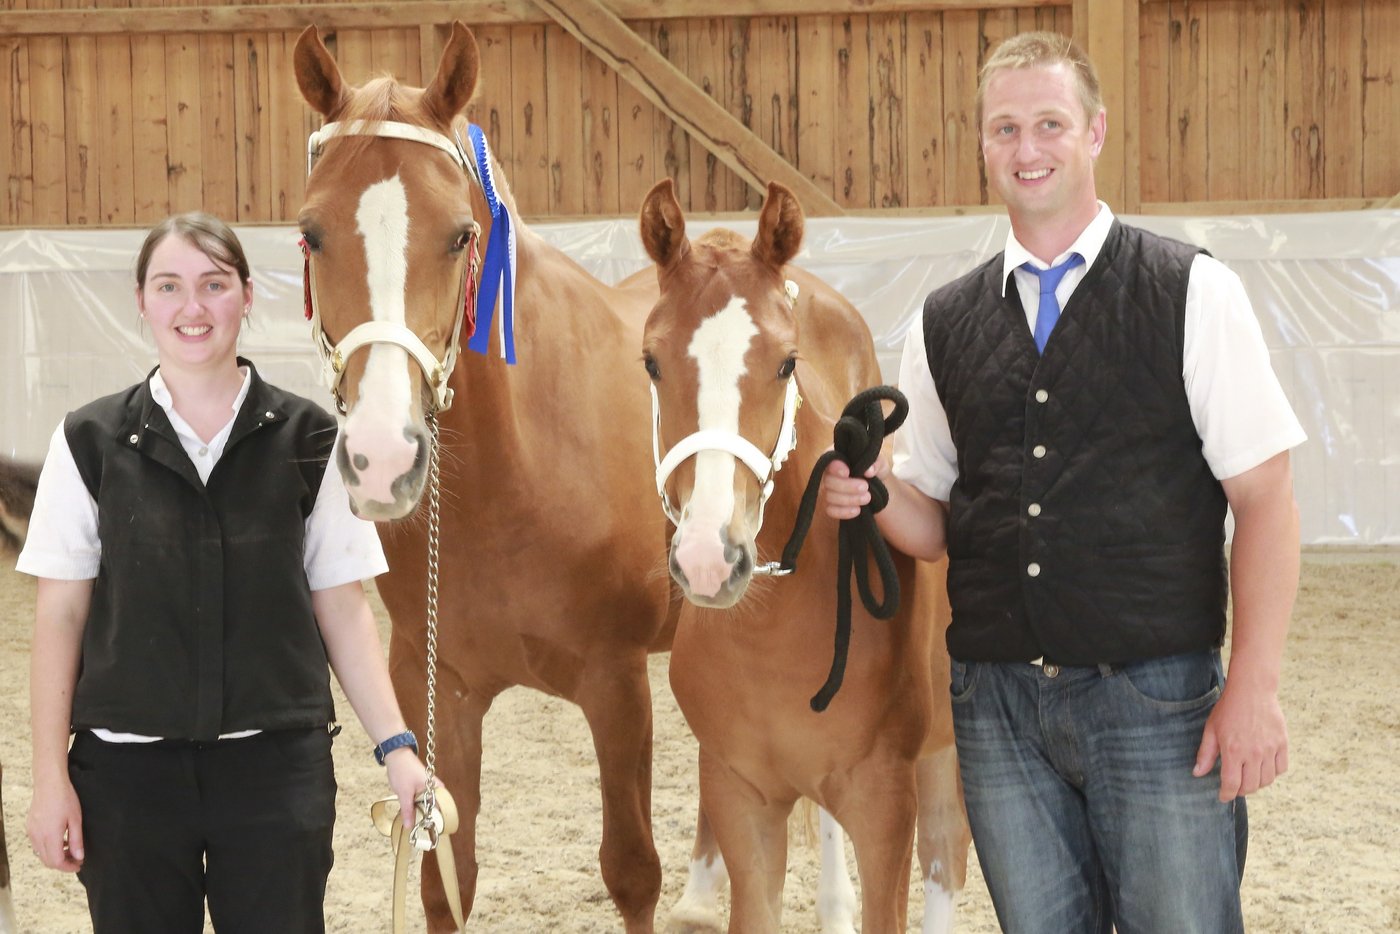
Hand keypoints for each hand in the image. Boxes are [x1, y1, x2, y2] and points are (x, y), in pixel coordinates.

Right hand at [27, 777, 84, 871]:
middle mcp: (37, 836)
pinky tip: (60, 840)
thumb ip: (76, 840)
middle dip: (62, 864)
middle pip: (47, 861)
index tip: (79, 865)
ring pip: (41, 854)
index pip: (56, 862)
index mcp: (50, 836)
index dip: (68, 867)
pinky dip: (48, 848)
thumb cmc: (65, 798)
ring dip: (55, 856)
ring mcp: (32, 832)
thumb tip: (79, 857)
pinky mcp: (30, 827)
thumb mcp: (76, 819)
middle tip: (76, 859)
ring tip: (70, 849)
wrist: (49, 783)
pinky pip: (37, 845)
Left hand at [384, 747, 430, 828]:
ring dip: (420, 813)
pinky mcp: (422, 787)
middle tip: (417, 831)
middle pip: (434, 809)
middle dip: (426, 819)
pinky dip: (416, 807)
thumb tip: (409, 827)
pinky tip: (409, 813)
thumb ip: (408, 811)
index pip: (442, 810)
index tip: (429, 833)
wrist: (396, 754)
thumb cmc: (403, 771)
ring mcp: (429, 787)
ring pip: (426, 805)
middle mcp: (436, 788)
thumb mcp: (404, 793)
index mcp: (436, 789)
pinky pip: (421, 801)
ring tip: (413, 824)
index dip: (436, 822)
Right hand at [819, 453, 887, 520]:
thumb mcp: (880, 462)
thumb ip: (876, 463)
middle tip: (865, 487)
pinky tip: (858, 510)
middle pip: (828, 481)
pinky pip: (831, 511)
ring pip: (829, 497)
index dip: (835, 468)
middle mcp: (827, 473)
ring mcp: (827, 490)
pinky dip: (844, 512)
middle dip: (847, 486)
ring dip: (849, 499)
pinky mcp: (830, 505)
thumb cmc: (873, 468)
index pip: (828, 461)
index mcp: (836, 457)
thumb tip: (869, 471)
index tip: (848, 472)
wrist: (876, 484)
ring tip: (867, 498)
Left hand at [1193, 678, 1288, 801]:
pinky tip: (1263, 768)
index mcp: (1233, 750)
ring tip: (1248, 778)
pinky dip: (1272, 773)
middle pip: (1250, 786)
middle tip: (1235, 786)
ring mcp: (1270, 749)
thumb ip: (1206, 754)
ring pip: (1267, 780)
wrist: (1252, 691)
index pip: (1232, 784)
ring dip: (1257, 784)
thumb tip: (1198, 774)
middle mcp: (1253, 753)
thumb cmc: (1228, 710)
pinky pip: (1281, 768)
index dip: (1227, 794)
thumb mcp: (1211, 730)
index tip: (1223, 797)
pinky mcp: (1282, 743)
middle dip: (1240, 790)